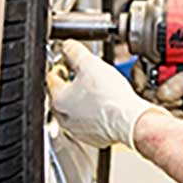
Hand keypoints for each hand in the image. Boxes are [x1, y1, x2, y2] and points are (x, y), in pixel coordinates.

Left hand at [48, 40, 167, 148]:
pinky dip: (94, 113)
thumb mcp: (91, 64)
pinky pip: (89, 122)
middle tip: (86, 76)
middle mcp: (64, 117)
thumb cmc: (111, 97)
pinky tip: (105, 105)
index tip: (67, 62)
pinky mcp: (93, 137)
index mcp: (58, 100)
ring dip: (83, 100)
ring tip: (99, 90)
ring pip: (75, 110)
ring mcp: (77, 129)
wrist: (130, 120)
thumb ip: (75, 52)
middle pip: (63, 95)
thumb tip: (67, 46)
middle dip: (72, 84)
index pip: (51, 79)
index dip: (60, 66)